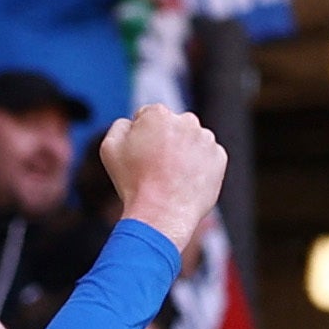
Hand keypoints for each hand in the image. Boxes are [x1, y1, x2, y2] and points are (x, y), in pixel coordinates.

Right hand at [91, 104, 226, 253]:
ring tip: (170, 177)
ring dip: (183, 153)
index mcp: (158, 114)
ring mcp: (206, 139)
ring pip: (192, 141)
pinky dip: (199, 166)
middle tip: (155, 168)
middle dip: (166, 141)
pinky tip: (184, 182)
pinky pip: (207, 157)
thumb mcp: (110, 148)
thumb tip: (133, 122)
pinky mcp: (219, 157)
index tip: (140, 155)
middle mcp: (186, 121)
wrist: (161, 213)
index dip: (141, 137)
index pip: (148, 117)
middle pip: (173, 127)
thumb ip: (120, 126)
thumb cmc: (134, 183)